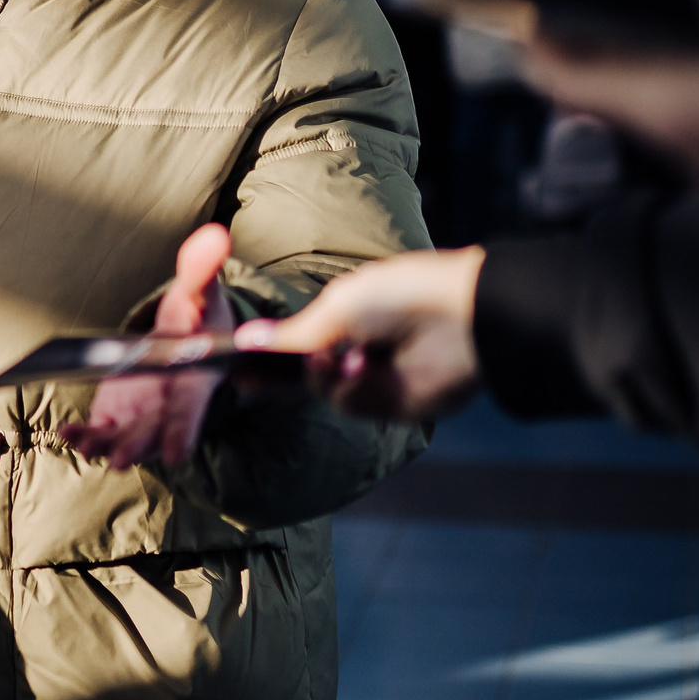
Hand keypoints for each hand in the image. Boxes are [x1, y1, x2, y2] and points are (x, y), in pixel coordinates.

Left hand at [63, 223, 236, 471]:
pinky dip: (85, 435)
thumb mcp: (201, 292)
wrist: (189, 340)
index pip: (190, 409)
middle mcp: (169, 405)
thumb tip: (215, 235)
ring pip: (126, 438)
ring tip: (83, 445)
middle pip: (155, 433)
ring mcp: (144, 414)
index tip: (177, 453)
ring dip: (105, 445)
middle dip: (137, 446)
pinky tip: (65, 433)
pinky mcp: (120, 413)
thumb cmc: (200, 319)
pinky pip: (102, 430)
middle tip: (120, 461)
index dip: (183, 430)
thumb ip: (202, 269)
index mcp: (193, 380)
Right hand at [235, 247, 485, 419]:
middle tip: (259, 374)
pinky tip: (362, 366)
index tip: (236, 365)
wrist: (461, 318)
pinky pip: (353, 405)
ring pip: (325, 392)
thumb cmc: (401, 294)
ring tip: (342, 356)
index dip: (268, 356)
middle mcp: (357, 349)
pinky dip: (352, 388)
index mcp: (346, 317)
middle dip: (286, 372)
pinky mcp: (393, 404)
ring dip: (326, 376)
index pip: (297, 344)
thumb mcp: (337, 307)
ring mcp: (375, 379)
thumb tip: (245, 339)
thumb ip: (293, 334)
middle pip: (305, 374)